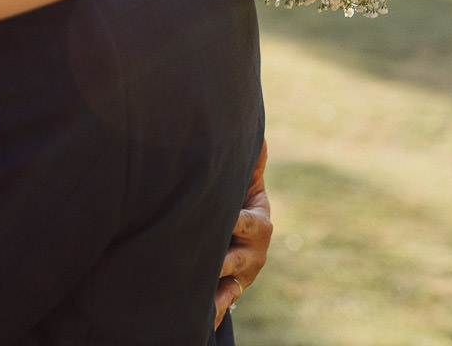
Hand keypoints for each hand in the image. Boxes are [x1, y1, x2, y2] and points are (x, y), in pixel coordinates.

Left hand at [214, 143, 272, 327]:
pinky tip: (202, 316)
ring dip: (210, 285)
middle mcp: (254, 254)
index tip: (222, 220)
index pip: (248, 223)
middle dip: (220, 259)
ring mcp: (241, 275)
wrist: (238, 240)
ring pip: (227, 282)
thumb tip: (259, 134)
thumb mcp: (246, 184)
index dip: (234, 221)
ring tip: (192, 285)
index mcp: (259, 225)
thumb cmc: (237, 203)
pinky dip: (212, 310)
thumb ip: (252, 163)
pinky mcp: (228, 292)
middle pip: (236, 258)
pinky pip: (221, 304)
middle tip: (205, 259)